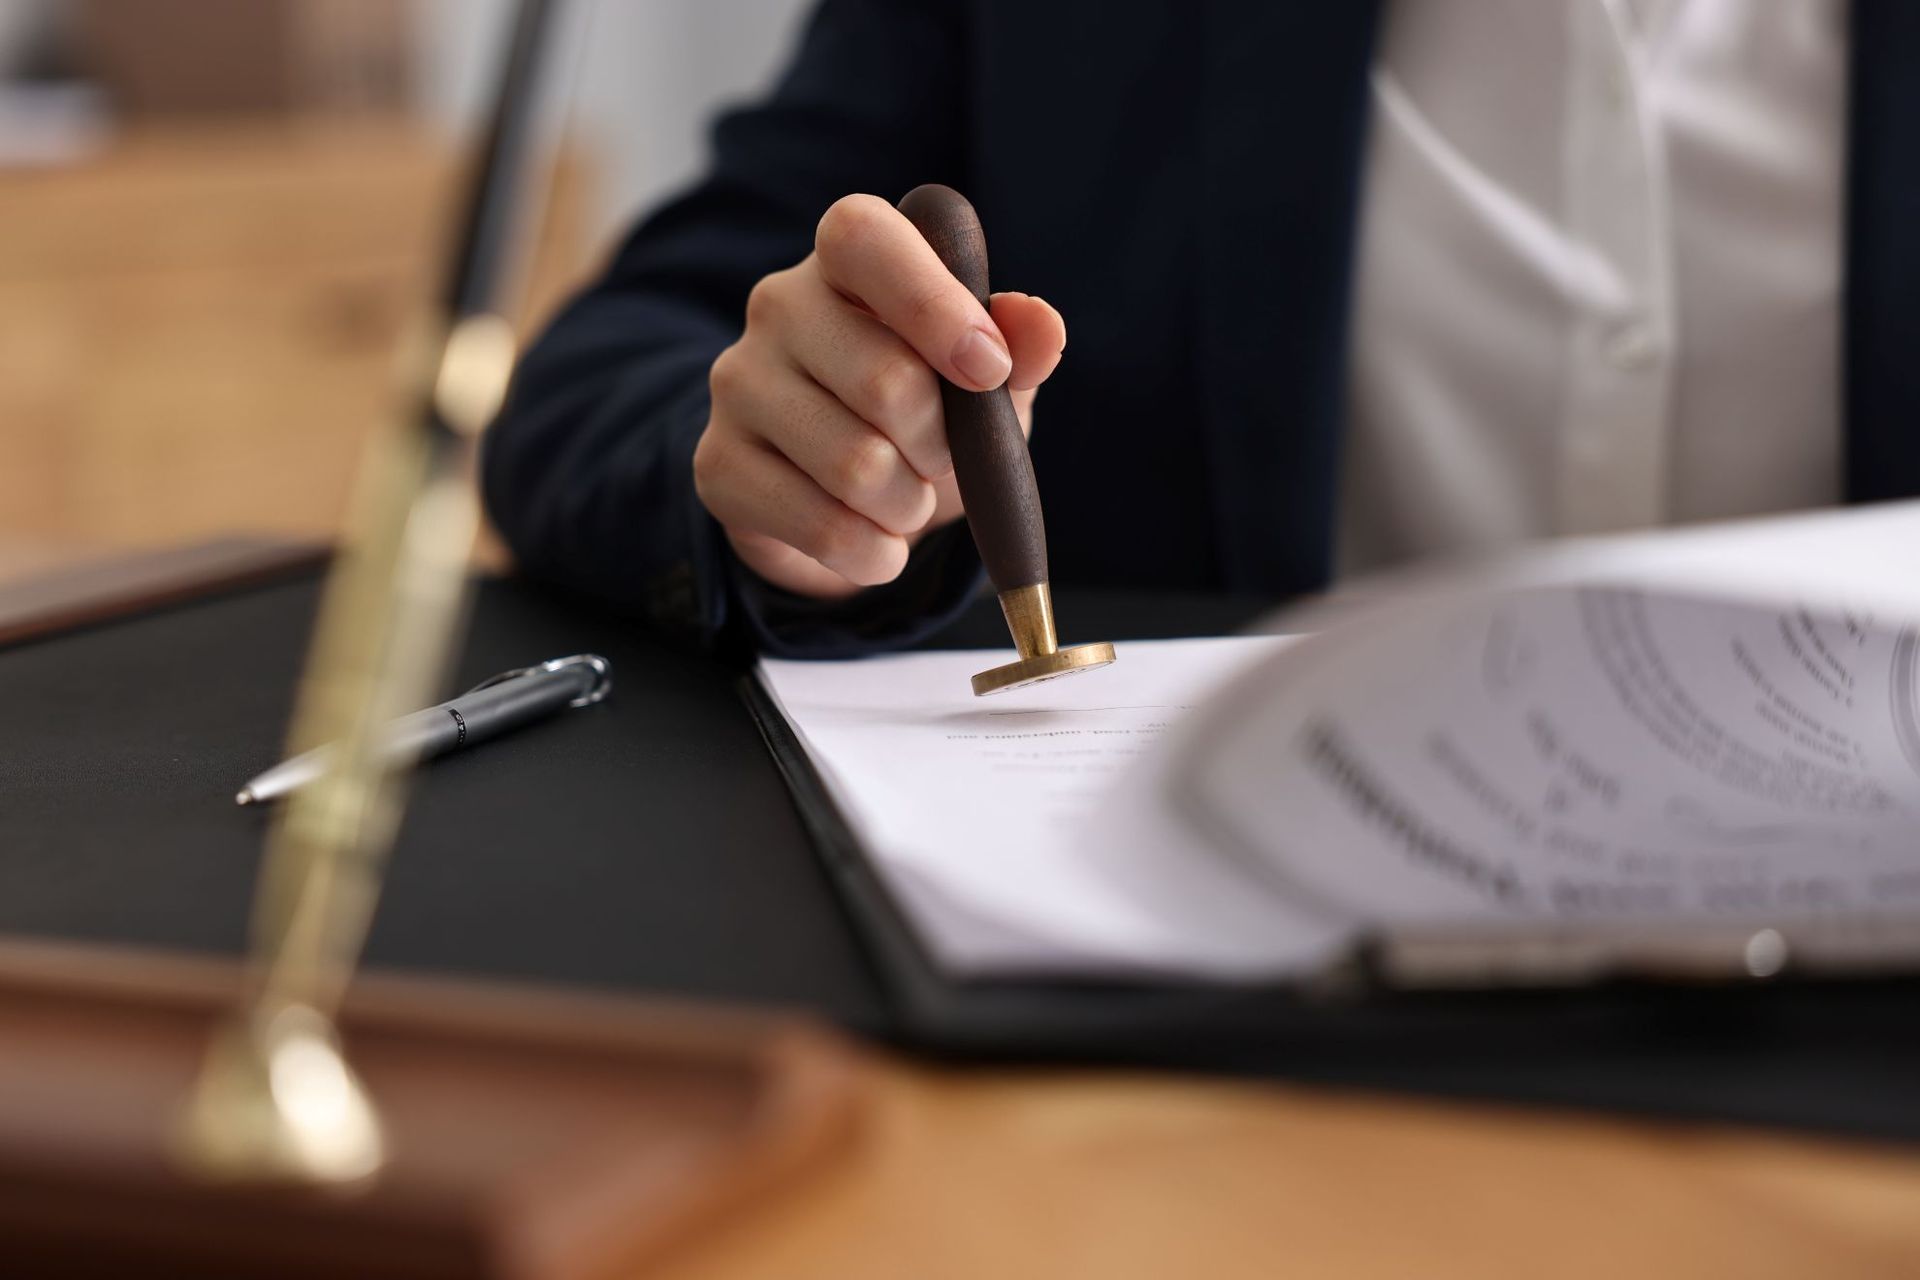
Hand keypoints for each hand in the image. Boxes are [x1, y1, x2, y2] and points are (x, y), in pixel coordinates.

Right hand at [693, 194, 1066, 598]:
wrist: (846, 496)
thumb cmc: (924, 411)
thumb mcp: (985, 376)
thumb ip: (1018, 346)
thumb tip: (1041, 325)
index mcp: (845, 257)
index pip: (865, 239)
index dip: (933, 304)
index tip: (988, 369)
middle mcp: (778, 305)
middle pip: (886, 382)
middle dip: (942, 445)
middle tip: (942, 459)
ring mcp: (738, 383)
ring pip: (856, 467)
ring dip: (910, 505)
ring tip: (907, 499)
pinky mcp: (717, 465)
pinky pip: (820, 526)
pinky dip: (874, 552)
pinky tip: (877, 540)